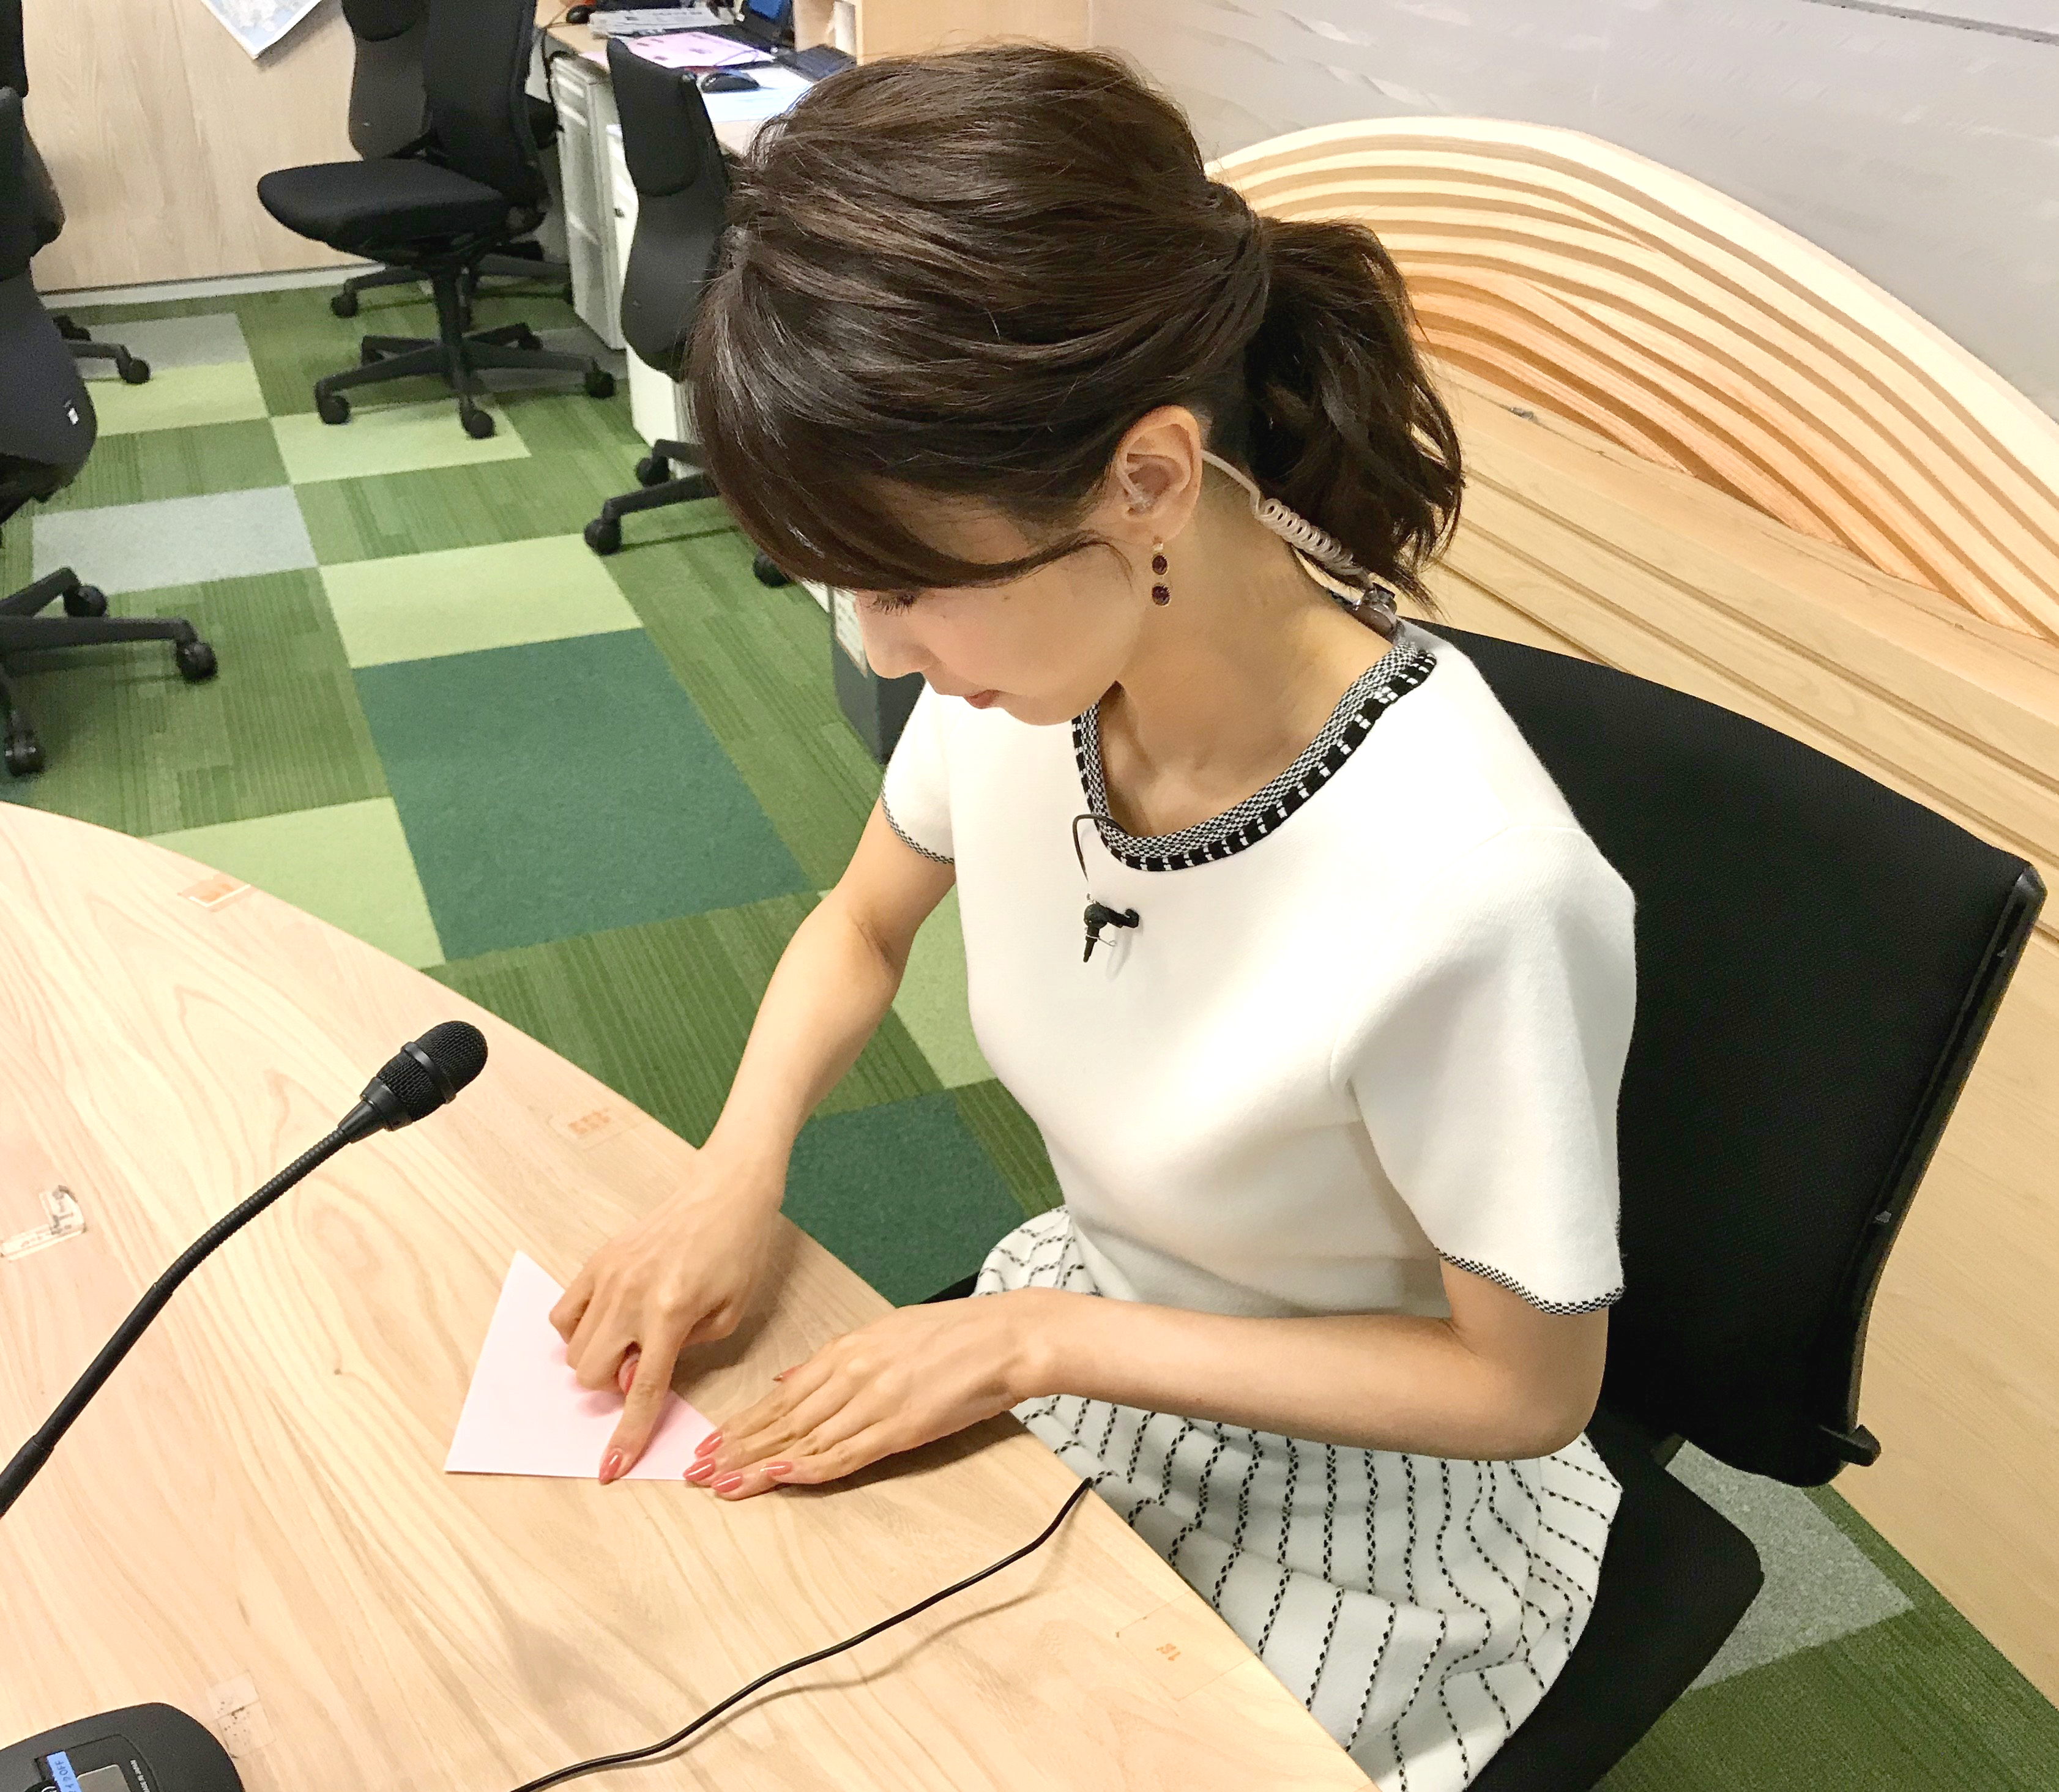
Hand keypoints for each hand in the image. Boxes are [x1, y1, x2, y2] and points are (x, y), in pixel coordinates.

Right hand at [550, 1149, 783, 1482]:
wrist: (724, 1192)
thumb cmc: (738, 1253)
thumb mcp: (728, 1315)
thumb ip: (681, 1353)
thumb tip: (632, 1376)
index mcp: (670, 1312)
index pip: (639, 1389)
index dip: (626, 1435)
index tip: (610, 1468)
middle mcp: (630, 1295)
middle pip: (589, 1372)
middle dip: (611, 1383)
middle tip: (644, 1360)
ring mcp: (608, 1275)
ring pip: (572, 1346)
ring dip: (597, 1357)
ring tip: (631, 1337)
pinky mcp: (597, 1260)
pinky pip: (563, 1313)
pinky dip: (578, 1330)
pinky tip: (608, 1322)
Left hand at [685, 1289, 1054, 1499]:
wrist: (1007, 1337)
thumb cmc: (954, 1335)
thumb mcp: (886, 1333)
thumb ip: (835, 1360)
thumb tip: (786, 1378)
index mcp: (848, 1349)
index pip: (781, 1396)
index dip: (742, 1423)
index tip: (710, 1444)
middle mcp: (853, 1373)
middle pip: (783, 1419)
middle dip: (737, 1448)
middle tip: (697, 1472)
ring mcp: (876, 1400)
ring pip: (806, 1438)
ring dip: (761, 1464)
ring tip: (724, 1485)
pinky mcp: (902, 1426)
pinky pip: (847, 1452)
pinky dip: (810, 1467)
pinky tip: (781, 1478)